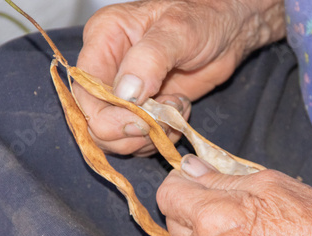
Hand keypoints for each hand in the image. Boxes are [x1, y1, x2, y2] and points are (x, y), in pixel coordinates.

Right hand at [74, 0, 284, 155]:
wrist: (226, 31)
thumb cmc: (203, 19)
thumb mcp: (178, 30)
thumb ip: (149, 59)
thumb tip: (125, 94)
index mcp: (104, 41)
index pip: (85, 91)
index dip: (107, 116)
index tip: (140, 123)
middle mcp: (107, 70)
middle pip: (96, 122)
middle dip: (130, 132)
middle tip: (163, 120)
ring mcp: (124, 94)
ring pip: (117, 138)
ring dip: (150, 136)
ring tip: (176, 109)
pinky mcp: (143, 111)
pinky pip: (140, 140)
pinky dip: (161, 138)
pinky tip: (178, 115)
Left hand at [157, 155, 311, 235]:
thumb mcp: (267, 182)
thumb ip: (219, 177)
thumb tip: (190, 168)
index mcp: (213, 218)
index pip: (167, 195)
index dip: (178, 182)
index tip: (193, 178)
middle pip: (173, 223)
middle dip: (187, 207)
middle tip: (216, 198)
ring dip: (199, 233)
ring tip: (234, 226)